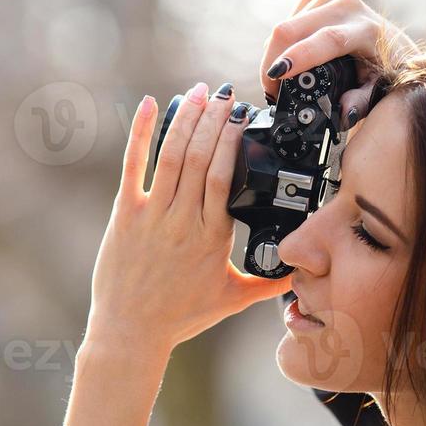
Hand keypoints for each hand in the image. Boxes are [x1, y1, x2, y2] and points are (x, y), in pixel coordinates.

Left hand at [82, 82, 286, 356]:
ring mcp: (153, 217)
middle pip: (202, 157)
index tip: (239, 116)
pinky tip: (149, 105)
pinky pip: (133, 166)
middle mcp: (185, 221)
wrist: (131, 332)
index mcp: (214, 236)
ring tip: (197, 93)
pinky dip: (140, 132)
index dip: (232, 139)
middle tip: (223, 94)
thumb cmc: (180, 317)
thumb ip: (267, 284)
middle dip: (214, 119)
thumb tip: (300, 274)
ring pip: (173, 155)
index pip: (227, 176)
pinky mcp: (125, 216)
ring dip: (186, 118)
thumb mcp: (232, 300)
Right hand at [260, 0, 415, 128]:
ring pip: (285, 25)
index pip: (328, 39)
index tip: (277, 73)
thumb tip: (345, 114)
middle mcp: (348, 7)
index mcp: (367, 29)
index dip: (299, 55)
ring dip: (274, 54)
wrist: (393, 44)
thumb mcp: (379, 90)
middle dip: (272, 62)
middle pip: (293, 28)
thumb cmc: (385, 71)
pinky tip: (289, 57)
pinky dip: (281, 42)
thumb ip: (361, 103)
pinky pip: (288, 19)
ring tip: (280, 80)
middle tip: (271, 93)